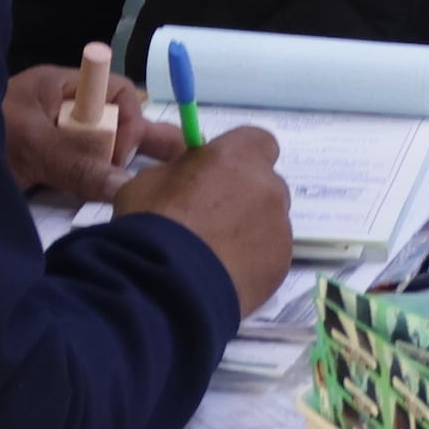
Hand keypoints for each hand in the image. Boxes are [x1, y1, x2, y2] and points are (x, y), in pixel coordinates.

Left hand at [2, 64, 147, 202]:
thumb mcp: (31, 148)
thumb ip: (77, 164)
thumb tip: (123, 187)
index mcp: (57, 86)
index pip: (114, 89)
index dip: (128, 119)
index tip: (119, 154)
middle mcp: (59, 107)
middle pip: (111, 118)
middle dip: (132, 140)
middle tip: (151, 166)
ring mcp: (50, 135)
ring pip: (96, 145)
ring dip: (111, 164)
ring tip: (134, 184)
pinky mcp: (40, 163)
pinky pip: (77, 167)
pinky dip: (90, 179)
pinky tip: (104, 195)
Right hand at [113, 124, 292, 317]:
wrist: (170, 286)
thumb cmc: (154, 224)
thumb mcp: (146, 183)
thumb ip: (174, 173)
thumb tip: (176, 179)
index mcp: (237, 156)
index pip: (256, 141)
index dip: (238, 157)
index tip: (217, 173)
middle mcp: (268, 186)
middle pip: (265, 184)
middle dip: (244, 195)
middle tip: (212, 217)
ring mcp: (279, 227)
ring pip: (269, 221)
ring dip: (249, 229)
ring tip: (215, 253)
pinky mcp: (282, 265)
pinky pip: (270, 255)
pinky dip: (253, 261)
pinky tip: (224, 274)